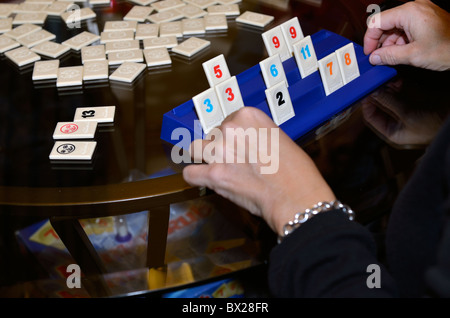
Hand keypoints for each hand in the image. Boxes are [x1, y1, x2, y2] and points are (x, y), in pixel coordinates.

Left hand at [182, 107, 335, 235]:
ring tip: (216, 168)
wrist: (296, 196)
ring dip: (204, 158)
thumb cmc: (295, 172)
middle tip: (235, 162)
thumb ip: (258, 135)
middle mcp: (231, 128)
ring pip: (196, 149)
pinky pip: (190, 173)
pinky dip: (196, 178)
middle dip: (221, 147)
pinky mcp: (213, 174)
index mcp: (248, 115)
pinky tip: (204, 181)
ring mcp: (220, 151)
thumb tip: (247, 142)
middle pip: (213, 134)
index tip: (240, 146)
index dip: (233, 135)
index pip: (228, 120)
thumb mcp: (280, 138)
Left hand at [362, 79, 446, 147]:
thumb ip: (390, 103)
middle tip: (375, 82)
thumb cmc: (434, 127)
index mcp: (392, 132)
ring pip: (390, 98)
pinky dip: (398, 86)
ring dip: (388, 88)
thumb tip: (374, 92)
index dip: (366, 104)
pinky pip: (401, 94)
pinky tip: (397, 80)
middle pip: (380, 106)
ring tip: (387, 79)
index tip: (365, 92)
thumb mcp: (408, 115)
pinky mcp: (414, 103)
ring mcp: (405, 113)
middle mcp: (396, 123)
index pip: (371, 117)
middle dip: (378, 93)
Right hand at [364, 0, 449, 70]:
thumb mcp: (412, 55)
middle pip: (386, 23)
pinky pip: (406, 27)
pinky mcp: (426, 19)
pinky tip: (401, 53)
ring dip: (390, 42)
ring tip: (391, 58)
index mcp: (409, 12)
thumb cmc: (448, 48)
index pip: (378, 22)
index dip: (370, 39)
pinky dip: (401, 40)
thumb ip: (389, 55)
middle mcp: (415, 8)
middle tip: (377, 57)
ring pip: (395, 26)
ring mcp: (422, 12)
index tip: (369, 53)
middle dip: (380, 41)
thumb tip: (375, 57)